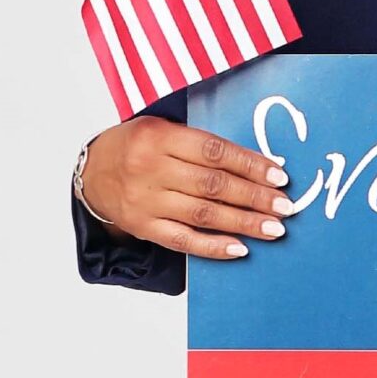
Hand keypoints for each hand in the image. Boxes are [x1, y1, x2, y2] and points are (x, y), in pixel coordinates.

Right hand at [77, 116, 291, 259]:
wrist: (90, 173)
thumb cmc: (136, 147)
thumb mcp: (161, 128)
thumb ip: (199, 144)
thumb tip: (256, 164)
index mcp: (158, 136)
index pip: (213, 151)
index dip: (249, 164)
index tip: (279, 175)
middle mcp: (150, 169)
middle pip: (213, 185)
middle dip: (255, 197)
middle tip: (286, 207)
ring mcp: (145, 201)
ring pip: (203, 214)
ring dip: (244, 223)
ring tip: (274, 229)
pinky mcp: (143, 227)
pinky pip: (183, 241)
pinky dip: (213, 247)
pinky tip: (240, 249)